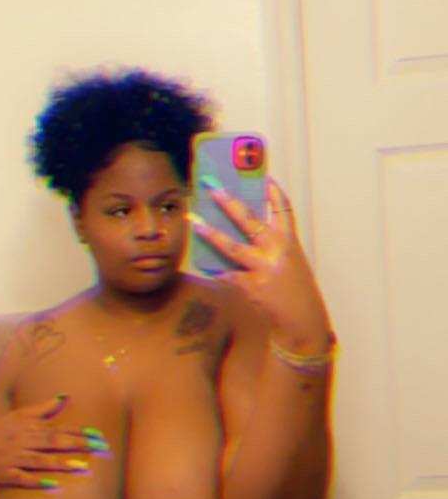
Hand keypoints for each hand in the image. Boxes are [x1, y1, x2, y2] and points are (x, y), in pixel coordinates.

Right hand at [0, 395, 108, 488]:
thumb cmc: (1, 433)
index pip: (59, 428)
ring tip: (82, 467)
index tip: (99, 435)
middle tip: (100, 448)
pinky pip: (23, 478)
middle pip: (54, 442)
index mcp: (29, 427)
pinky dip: (37, 481)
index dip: (79, 432)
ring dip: (61, 463)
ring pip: (41, 460)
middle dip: (78, 445)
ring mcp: (15, 458)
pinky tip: (53, 485)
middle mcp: (23, 441)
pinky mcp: (7, 474)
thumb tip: (65, 396)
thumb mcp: (19, 416)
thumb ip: (43, 408)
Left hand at [190, 178, 332, 348]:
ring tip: (194, 222)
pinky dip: (214, 271)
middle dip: (230, 203)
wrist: (303, 321)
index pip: (284, 210)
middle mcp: (277, 251)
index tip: (263, 176)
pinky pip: (226, 275)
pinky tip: (201, 266)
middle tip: (213, 189)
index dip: (273, 192)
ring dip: (210, 233)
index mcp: (290, 243)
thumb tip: (244, 232)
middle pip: (251, 220)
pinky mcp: (252, 287)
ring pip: (232, 246)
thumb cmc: (297, 292)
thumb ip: (272, 247)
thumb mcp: (292, 263)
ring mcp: (264, 269)